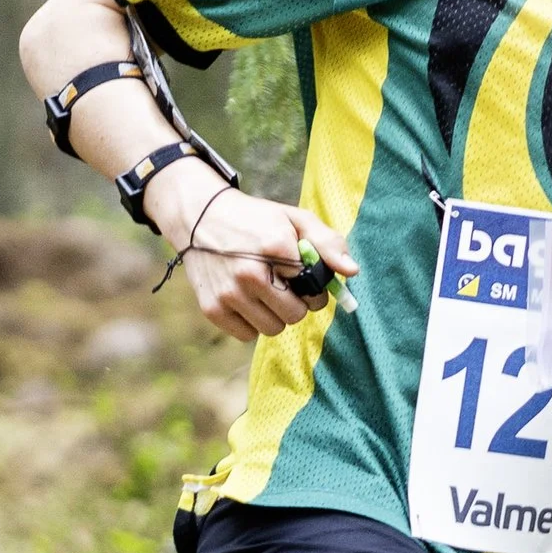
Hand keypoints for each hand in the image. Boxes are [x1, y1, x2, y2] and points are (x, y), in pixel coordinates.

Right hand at [145, 167, 358, 341]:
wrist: (199, 217)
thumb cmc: (255, 220)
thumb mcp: (294, 219)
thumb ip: (328, 243)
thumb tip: (352, 272)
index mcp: (275, 247)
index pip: (314, 291)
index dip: (314, 286)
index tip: (303, 277)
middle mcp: (250, 273)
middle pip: (296, 315)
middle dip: (296, 303)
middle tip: (284, 285)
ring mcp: (229, 293)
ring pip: (273, 329)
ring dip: (274, 314)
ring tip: (264, 290)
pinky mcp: (212, 309)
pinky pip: (247, 335)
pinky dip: (251, 322)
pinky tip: (245, 298)